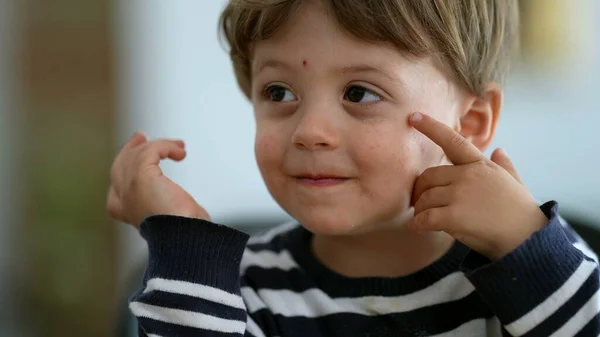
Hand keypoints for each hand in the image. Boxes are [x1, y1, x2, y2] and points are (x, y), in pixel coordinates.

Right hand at [106, 132, 209, 228]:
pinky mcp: (140, 177)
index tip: (134, 154)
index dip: (122, 169)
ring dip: (160, 146)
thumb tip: (196, 213)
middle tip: (142, 136)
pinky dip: (166, 147)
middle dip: (130, 150)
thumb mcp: (179, 222)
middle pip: (119, 167)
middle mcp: (122, 201)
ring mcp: (128, 187)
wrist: (184, 238)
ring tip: (180, 147)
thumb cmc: (186, 234)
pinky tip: (181, 153)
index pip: (115, 191)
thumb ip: (177, 215)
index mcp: (127, 214)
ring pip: (137, 155)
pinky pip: (151, 150)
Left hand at [408, 112, 547, 259]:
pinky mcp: (455, 216)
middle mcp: (468, 175)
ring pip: (424, 198)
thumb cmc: (520, 211)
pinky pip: (425, 217)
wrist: (528, 239)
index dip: (431, 127)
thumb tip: (500, 150)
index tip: (412, 116)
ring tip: (424, 219)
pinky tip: (418, 228)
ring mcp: (461, 194)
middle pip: (428, 176)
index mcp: (480, 164)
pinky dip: (418, 224)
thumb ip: (505, 165)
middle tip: (420, 203)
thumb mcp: (514, 182)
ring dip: (420, 210)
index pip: (452, 140)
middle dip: (421, 191)